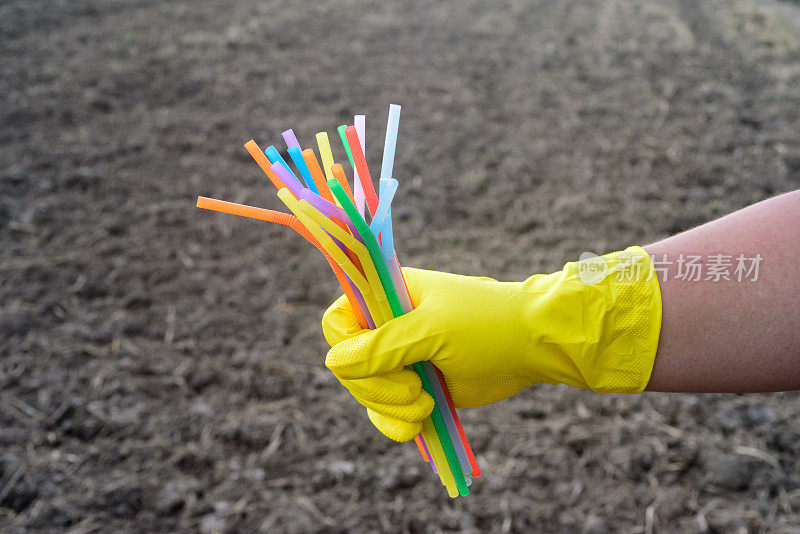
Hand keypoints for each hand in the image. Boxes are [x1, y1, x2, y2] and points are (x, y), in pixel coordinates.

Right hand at [322, 247, 661, 440]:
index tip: (369, 362)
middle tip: (413, 389)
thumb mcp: (430, 330)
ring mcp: (400, 360)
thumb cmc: (484, 325)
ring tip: (425, 403)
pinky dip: (395, 425)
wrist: (530, 346)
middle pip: (347, 367)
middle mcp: (387, 327)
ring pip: (365, 394)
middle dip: (375, 386)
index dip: (345, 347)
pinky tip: (417, 426)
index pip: (337, 322)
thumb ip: (380, 346)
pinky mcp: (415, 389)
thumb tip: (335, 362)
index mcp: (386, 296)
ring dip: (389, 408)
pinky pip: (386, 414)